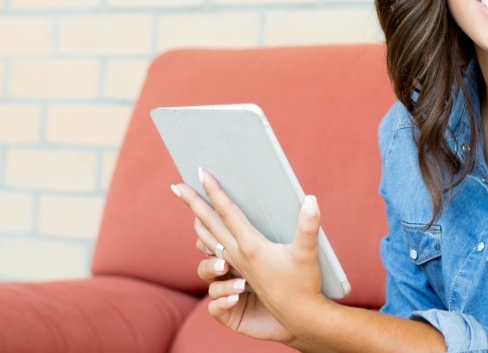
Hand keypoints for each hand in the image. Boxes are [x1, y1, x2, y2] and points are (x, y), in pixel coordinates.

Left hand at [172, 171, 327, 342]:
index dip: (214, 191)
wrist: (298, 315)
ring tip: (189, 203)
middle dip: (192, 203)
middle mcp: (237, 254)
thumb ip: (309, 227)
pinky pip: (214, 250)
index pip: (227, 213)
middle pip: (208, 223)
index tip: (202, 173)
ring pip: (207, 238)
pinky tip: (207, 232)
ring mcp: (236, 264)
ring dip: (196, 219)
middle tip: (176, 185)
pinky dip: (206, 236)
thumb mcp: (308, 254)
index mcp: (250, 247)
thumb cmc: (303, 284)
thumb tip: (311, 199)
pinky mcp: (240, 271)